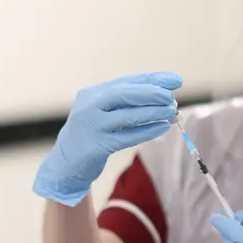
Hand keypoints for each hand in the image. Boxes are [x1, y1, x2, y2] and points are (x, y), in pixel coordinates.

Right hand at [33, 72, 181, 205]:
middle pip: (124, 94)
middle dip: (152, 93)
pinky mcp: (96, 146)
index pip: (127, 81)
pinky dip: (147, 132)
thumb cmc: (93, 133)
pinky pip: (127, 137)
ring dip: (154, 113)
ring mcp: (92, 126)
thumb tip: (165, 96)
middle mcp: (89, 106)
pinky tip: (163, 128)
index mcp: (92, 93)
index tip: (175, 80)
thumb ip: (128, 103)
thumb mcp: (103, 112)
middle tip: (172, 97)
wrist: (66, 163)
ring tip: (172, 111)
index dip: (153, 79)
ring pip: (128, 116)